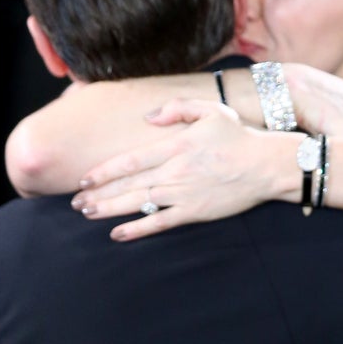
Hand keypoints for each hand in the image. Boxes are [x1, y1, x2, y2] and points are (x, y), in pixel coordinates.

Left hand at [71, 99, 276, 240]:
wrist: (266, 165)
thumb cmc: (239, 136)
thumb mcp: (210, 110)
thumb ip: (177, 109)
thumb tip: (149, 117)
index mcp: (175, 146)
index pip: (130, 161)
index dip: (104, 171)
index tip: (84, 178)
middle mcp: (175, 171)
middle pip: (128, 184)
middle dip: (98, 193)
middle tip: (76, 201)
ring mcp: (183, 193)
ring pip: (138, 203)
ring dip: (109, 209)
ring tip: (88, 213)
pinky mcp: (194, 211)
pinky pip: (160, 223)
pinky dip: (137, 229)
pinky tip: (118, 234)